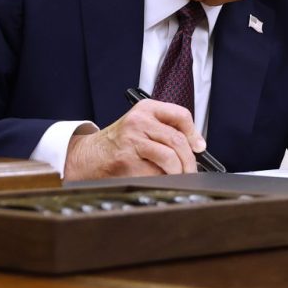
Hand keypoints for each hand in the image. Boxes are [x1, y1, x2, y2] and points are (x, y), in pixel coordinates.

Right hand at [64, 100, 202, 178]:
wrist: (88, 156)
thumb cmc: (119, 142)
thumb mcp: (141, 125)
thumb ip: (165, 130)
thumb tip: (195, 148)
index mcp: (146, 109)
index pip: (181, 115)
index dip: (194, 133)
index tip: (199, 147)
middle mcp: (139, 122)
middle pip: (177, 140)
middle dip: (189, 160)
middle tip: (192, 170)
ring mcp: (132, 141)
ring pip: (169, 158)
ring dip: (178, 172)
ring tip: (178, 176)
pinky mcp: (126, 162)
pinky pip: (155, 174)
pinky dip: (161, 179)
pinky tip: (156, 178)